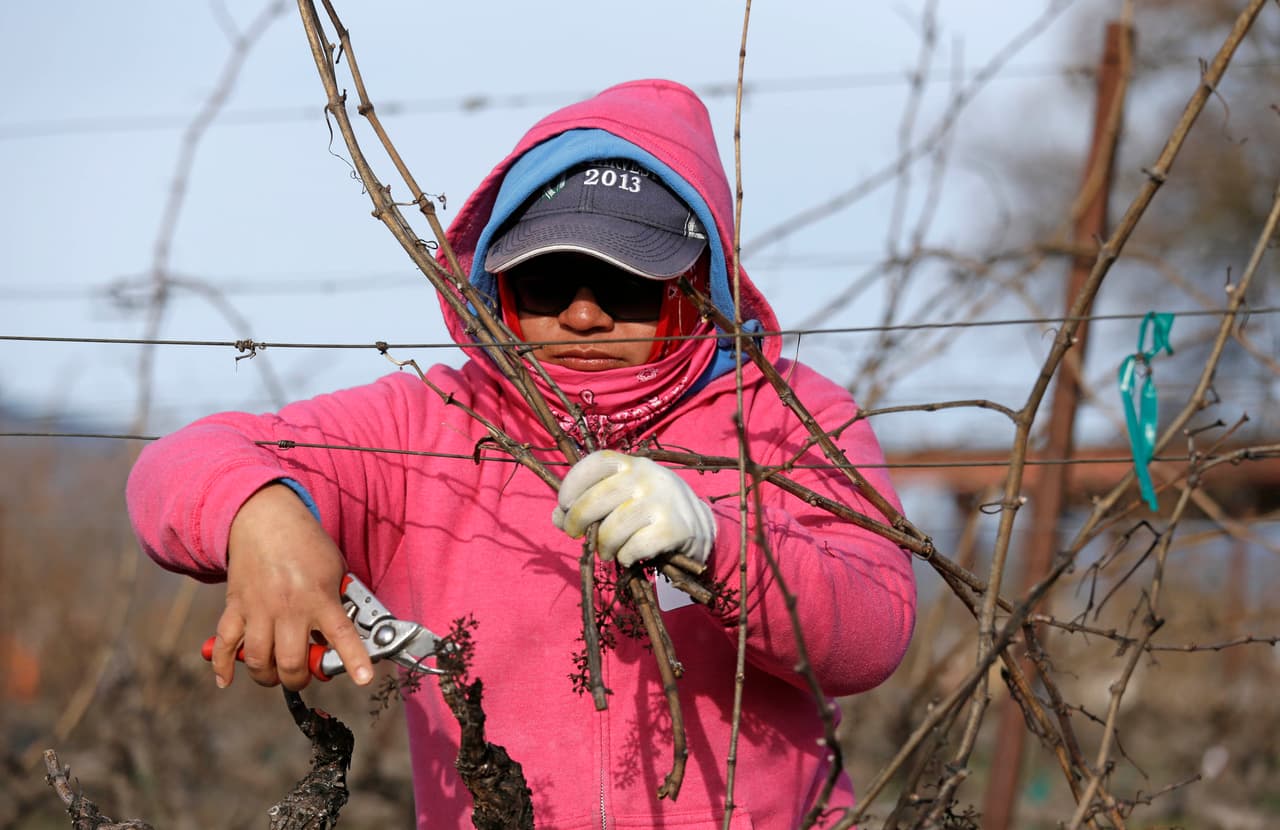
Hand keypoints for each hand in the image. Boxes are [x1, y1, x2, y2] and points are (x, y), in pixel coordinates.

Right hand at [209, 483, 372, 690]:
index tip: (364, 678)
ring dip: (268, 676)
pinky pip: (224, 643)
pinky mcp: (235, 607)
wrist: (265, 519)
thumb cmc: (305, 544)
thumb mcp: (335, 569)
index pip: (341, 634)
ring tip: (276, 674)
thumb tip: (345, 633)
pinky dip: (223, 665)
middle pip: (291, 661)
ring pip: (258, 660)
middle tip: (303, 675)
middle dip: (299, 679)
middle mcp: (288, 607)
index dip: (354, 659)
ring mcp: (258, 609)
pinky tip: (226, 679)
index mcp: (319, 597)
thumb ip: (340, 601)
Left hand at [552, 450, 714, 566]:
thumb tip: (557, 517)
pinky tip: (629, 555)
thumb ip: (589, 502)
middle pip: (597, 499)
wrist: (700, 529)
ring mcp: (661, 501)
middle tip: (575, 534)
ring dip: (603, 546)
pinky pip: (633, 548)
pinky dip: (625, 556)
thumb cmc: (651, 511)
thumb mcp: (624, 497)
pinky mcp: (673, 528)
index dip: (572, 483)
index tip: (564, 505)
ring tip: (606, 552)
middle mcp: (647, 477)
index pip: (596, 462)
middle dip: (578, 521)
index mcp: (633, 463)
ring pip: (612, 529)